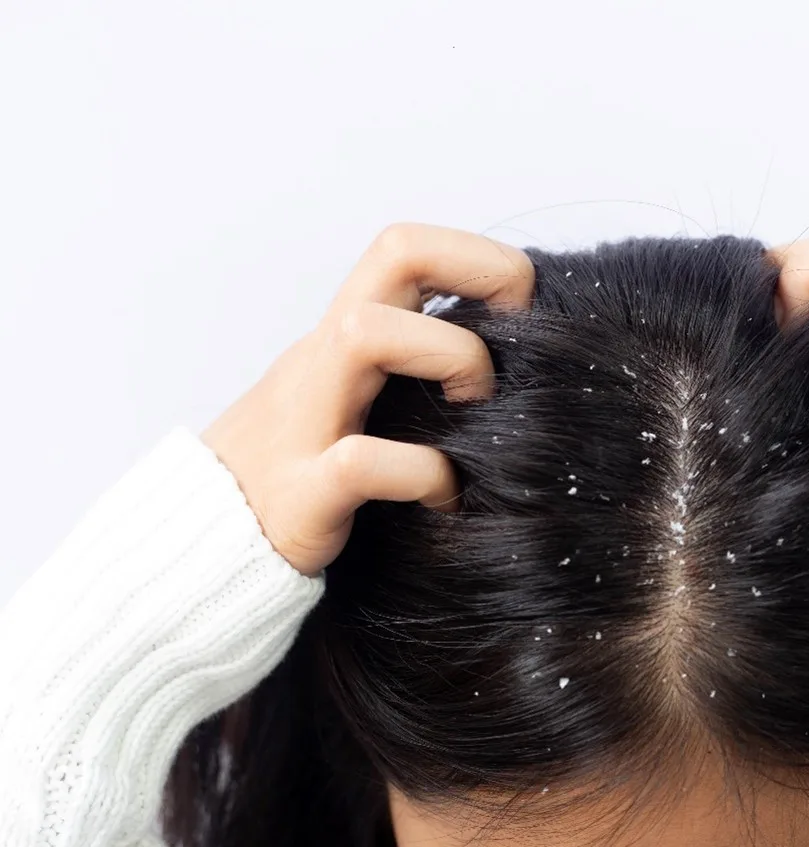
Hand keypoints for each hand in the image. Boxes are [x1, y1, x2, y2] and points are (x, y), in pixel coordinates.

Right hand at [201, 223, 533, 575]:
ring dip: (449, 357)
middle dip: (478, 274)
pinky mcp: (301, 495)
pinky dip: (424, 474)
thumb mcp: (354, 407)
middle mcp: (321, 362)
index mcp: (341, 339)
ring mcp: (305, 422)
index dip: (477, 257)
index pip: (405, 247)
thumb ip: (409, 376)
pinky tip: (444, 498)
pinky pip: (361, 462)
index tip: (520, 310)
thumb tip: (509, 362)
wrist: (202, 550)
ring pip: (365, 333)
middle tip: (507, 345)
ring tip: (475, 411)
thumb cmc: (304, 475)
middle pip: (394, 253)